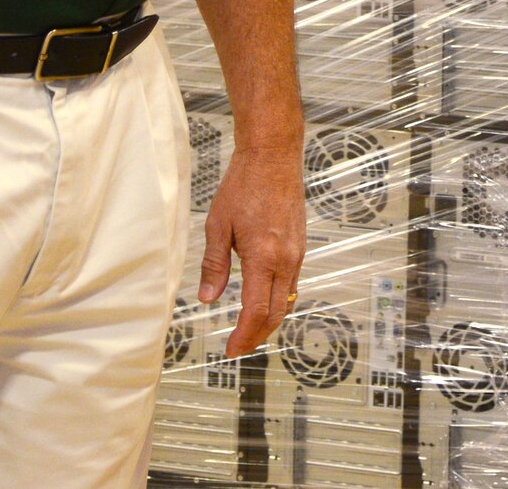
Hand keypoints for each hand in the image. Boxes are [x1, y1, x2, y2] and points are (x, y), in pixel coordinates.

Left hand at [198, 144, 306, 357]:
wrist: (273, 158)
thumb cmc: (245, 185)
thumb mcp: (218, 225)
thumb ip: (214, 265)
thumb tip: (207, 297)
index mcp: (264, 257)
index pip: (256, 311)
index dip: (243, 336)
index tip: (230, 349)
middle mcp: (286, 259)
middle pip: (276, 313)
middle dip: (257, 336)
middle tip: (238, 347)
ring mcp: (297, 253)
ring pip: (287, 301)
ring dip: (269, 320)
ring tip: (249, 330)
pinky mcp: (299, 246)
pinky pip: (291, 283)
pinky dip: (278, 301)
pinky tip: (263, 300)